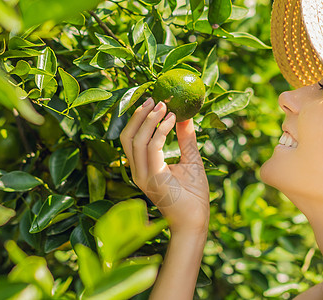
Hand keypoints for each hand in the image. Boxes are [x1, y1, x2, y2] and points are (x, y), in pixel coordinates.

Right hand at [119, 98, 209, 234]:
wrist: (196, 221)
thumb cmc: (194, 196)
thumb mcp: (191, 160)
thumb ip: (185, 139)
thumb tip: (185, 116)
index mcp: (143, 167)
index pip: (131, 138)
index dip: (138, 118)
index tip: (153, 101)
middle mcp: (138, 171)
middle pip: (127, 137)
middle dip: (138, 115)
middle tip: (154, 98)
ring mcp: (143, 176)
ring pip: (136, 140)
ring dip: (149, 120)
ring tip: (164, 105)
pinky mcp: (153, 178)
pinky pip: (152, 148)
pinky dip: (160, 131)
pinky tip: (173, 120)